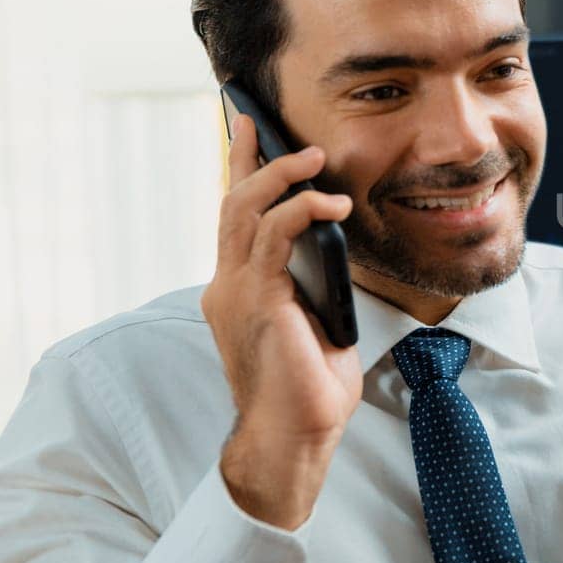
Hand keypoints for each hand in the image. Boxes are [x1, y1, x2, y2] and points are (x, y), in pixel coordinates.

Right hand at [201, 114, 358, 529]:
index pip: (234, 217)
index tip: (248, 128)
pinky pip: (272, 236)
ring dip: (280, 176)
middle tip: (271, 125)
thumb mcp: (315, 319)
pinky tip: (330, 203)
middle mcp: (227, 285)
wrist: (294, 437)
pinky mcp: (257, 300)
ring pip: (244, 209)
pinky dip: (301, 210)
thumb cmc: (309, 387)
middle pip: (231, 202)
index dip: (240, 168)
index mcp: (239, 289)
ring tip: (314, 157)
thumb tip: (334, 239)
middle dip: (251, 157)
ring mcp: (236, 291)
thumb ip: (313, 279)